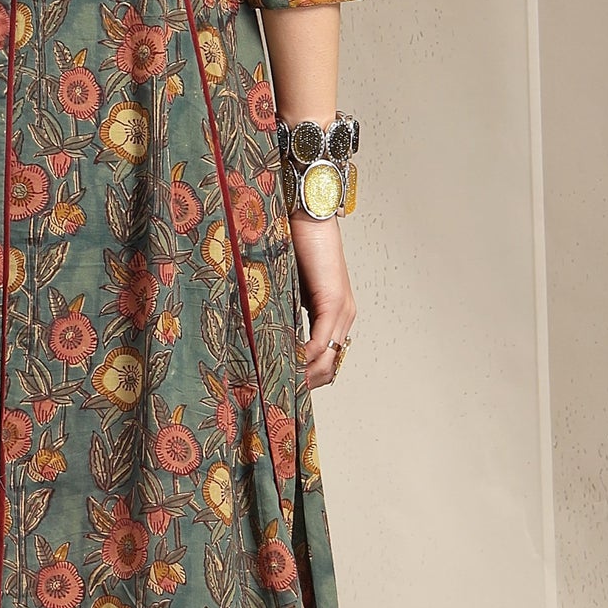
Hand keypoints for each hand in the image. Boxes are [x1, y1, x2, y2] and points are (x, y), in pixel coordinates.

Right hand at [289, 211, 355, 391]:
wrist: (308, 216)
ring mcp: (342, 311)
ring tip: (277, 383)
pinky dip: (304, 357)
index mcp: (334, 315)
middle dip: (305, 383)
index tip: (281, 386)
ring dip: (304, 375)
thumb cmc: (296, 245)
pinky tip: (285, 363)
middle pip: (330, 368)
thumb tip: (264, 336)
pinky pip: (320, 342)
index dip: (308, 377)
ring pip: (328, 360)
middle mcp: (344, 317)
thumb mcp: (289, 288)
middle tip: (275, 391)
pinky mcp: (333, 301)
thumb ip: (285, 313)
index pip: (327, 359)